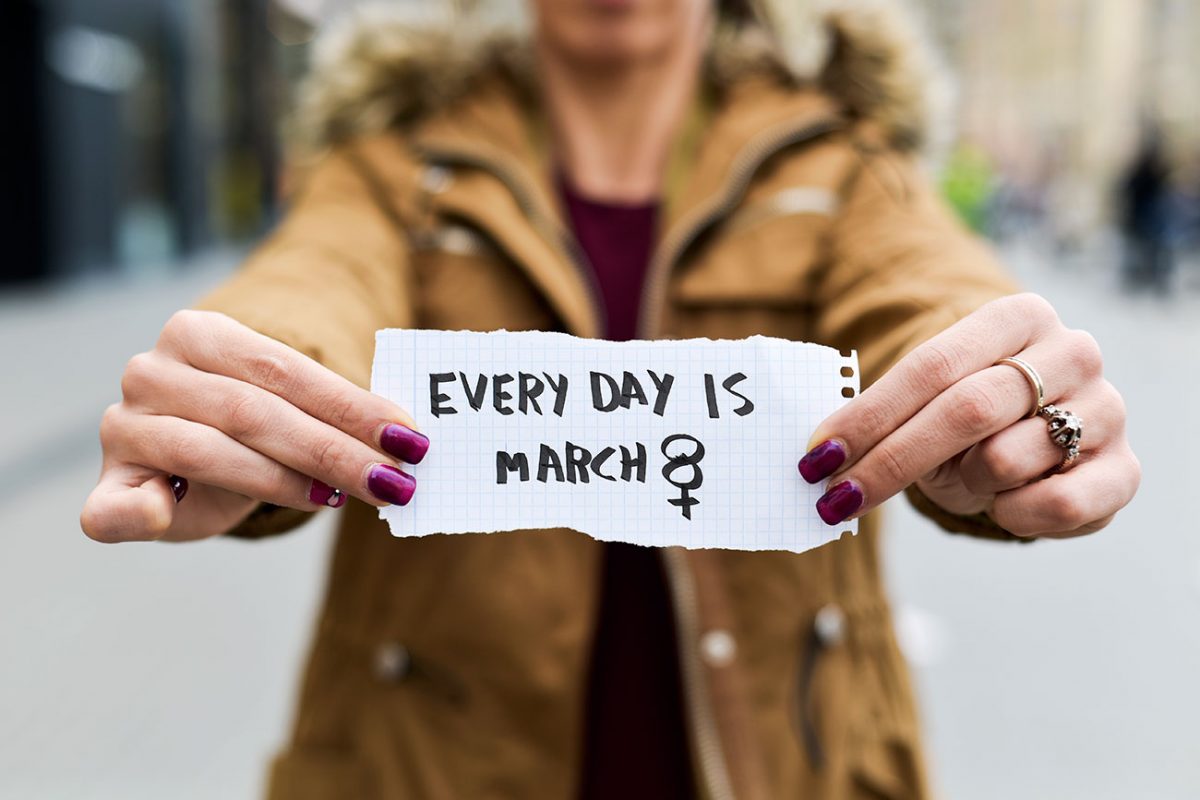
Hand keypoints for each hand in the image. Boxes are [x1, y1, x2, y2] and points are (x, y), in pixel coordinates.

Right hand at [81, 311, 427, 542]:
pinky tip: (167, 516)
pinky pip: (116, 506)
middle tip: (393, 481)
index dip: (352, 408)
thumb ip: (331, 412)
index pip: (286, 369)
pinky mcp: (109, 484)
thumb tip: (405, 438)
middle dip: (334, 451)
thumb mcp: (289, 404)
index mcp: (198, 333)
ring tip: (341, 498)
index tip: (409, 440)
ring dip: (283, 482)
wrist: (187, 458)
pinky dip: (141, 514)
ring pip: (209, 452)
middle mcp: (153, 370)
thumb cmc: (250, 426)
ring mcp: (125, 426)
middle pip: (256, 412)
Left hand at [797, 293, 1139, 536]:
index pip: (930, 366)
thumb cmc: (971, 420)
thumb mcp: (928, 404)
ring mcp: (1106, 408)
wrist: (1045, 444)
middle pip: (964, 410)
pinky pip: (1056, 505)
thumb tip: (819, 454)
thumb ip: (885, 415)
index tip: (816, 457)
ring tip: (972, 476)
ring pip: (1005, 460)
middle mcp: (1072, 351)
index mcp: (1016, 317)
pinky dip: (1013, 513)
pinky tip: (1006, 501)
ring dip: (967, 482)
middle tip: (838, 499)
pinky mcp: (1126, 469)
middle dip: (891, 461)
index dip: (868, 416)